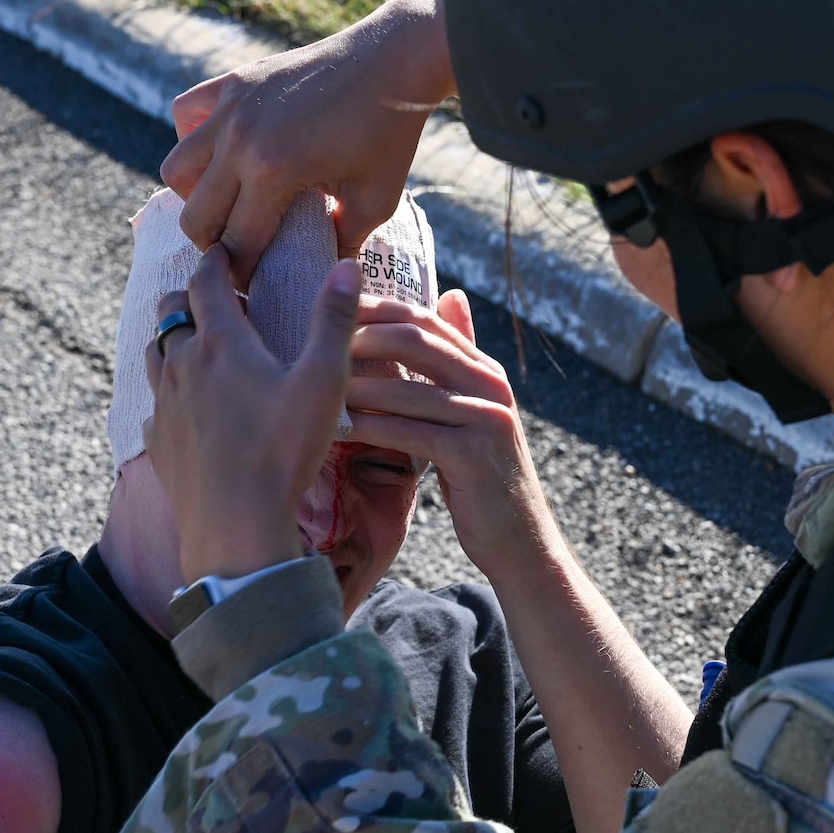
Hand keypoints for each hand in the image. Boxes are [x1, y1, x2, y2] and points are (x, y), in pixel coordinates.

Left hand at [142, 246, 360, 583]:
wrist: (236, 525)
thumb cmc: (284, 450)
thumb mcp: (324, 381)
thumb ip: (334, 319)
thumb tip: (347, 265)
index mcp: (221, 343)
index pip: (205, 281)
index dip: (215, 260)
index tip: (224, 251)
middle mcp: (182, 365)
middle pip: (169, 312)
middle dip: (189, 297)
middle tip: (219, 301)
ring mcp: (164, 405)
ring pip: (155, 353)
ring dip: (174, 340)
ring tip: (202, 347)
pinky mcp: (157, 441)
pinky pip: (154, 402)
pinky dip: (169, 390)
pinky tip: (191, 406)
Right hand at [163, 0, 455, 284]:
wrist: (393, 61)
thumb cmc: (390, 134)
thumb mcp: (376, 199)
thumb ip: (343, 240)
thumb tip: (323, 274)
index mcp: (273, 173)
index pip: (237, 243)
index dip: (244, 273)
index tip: (254, 284)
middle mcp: (241, 140)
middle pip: (196, 216)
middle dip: (215, 244)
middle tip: (241, 248)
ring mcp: (232, 107)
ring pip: (177, 168)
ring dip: (196, 195)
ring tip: (229, 201)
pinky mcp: (234, 81)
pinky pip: (185, 113)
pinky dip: (193, 136)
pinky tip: (225, 149)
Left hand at [342, 290, 572, 580]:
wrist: (517, 536)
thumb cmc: (480, 474)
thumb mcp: (471, 413)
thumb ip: (458, 362)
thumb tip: (450, 297)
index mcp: (484, 369)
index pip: (426, 320)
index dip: (377, 308)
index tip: (332, 309)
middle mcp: (490, 385)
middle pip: (417, 341)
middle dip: (362, 338)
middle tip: (316, 344)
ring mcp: (485, 418)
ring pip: (408, 388)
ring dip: (357, 385)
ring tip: (315, 386)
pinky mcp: (473, 454)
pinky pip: (410, 432)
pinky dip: (370, 427)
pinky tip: (337, 428)